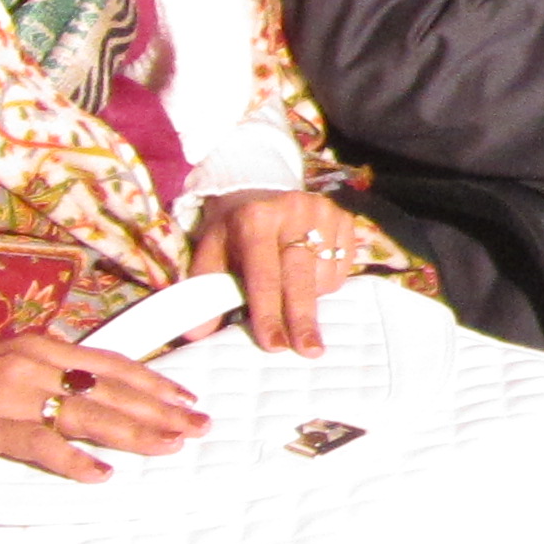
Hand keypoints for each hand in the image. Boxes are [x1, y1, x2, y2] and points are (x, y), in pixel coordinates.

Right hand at [0, 335, 205, 480]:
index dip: (154, 382)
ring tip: (171, 447)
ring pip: (88, 415)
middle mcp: (32, 364)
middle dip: (161, 409)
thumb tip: (86, 393)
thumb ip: (43, 374)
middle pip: (111, 389)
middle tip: (200, 427)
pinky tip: (102, 474)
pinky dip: (73, 461)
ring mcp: (11, 395)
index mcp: (38, 346)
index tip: (188, 398)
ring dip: (134, 433)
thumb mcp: (0, 363)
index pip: (112, 363)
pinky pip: (40, 445)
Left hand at [188, 187, 379, 354]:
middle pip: (300, 276)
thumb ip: (205, 291)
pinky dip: (327, 283)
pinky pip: (342, 267)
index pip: (264, 275)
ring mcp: (322, 211)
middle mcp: (292, 209)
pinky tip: (309, 276)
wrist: (258, 193)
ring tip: (291, 294)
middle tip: (308, 350)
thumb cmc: (233, 233)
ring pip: (325, 275)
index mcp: (254, 219)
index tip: (275, 346)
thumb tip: (198, 333)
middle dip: (301, 318)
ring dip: (311, 299)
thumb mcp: (211, 253)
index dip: (268, 312)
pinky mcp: (344, 217)